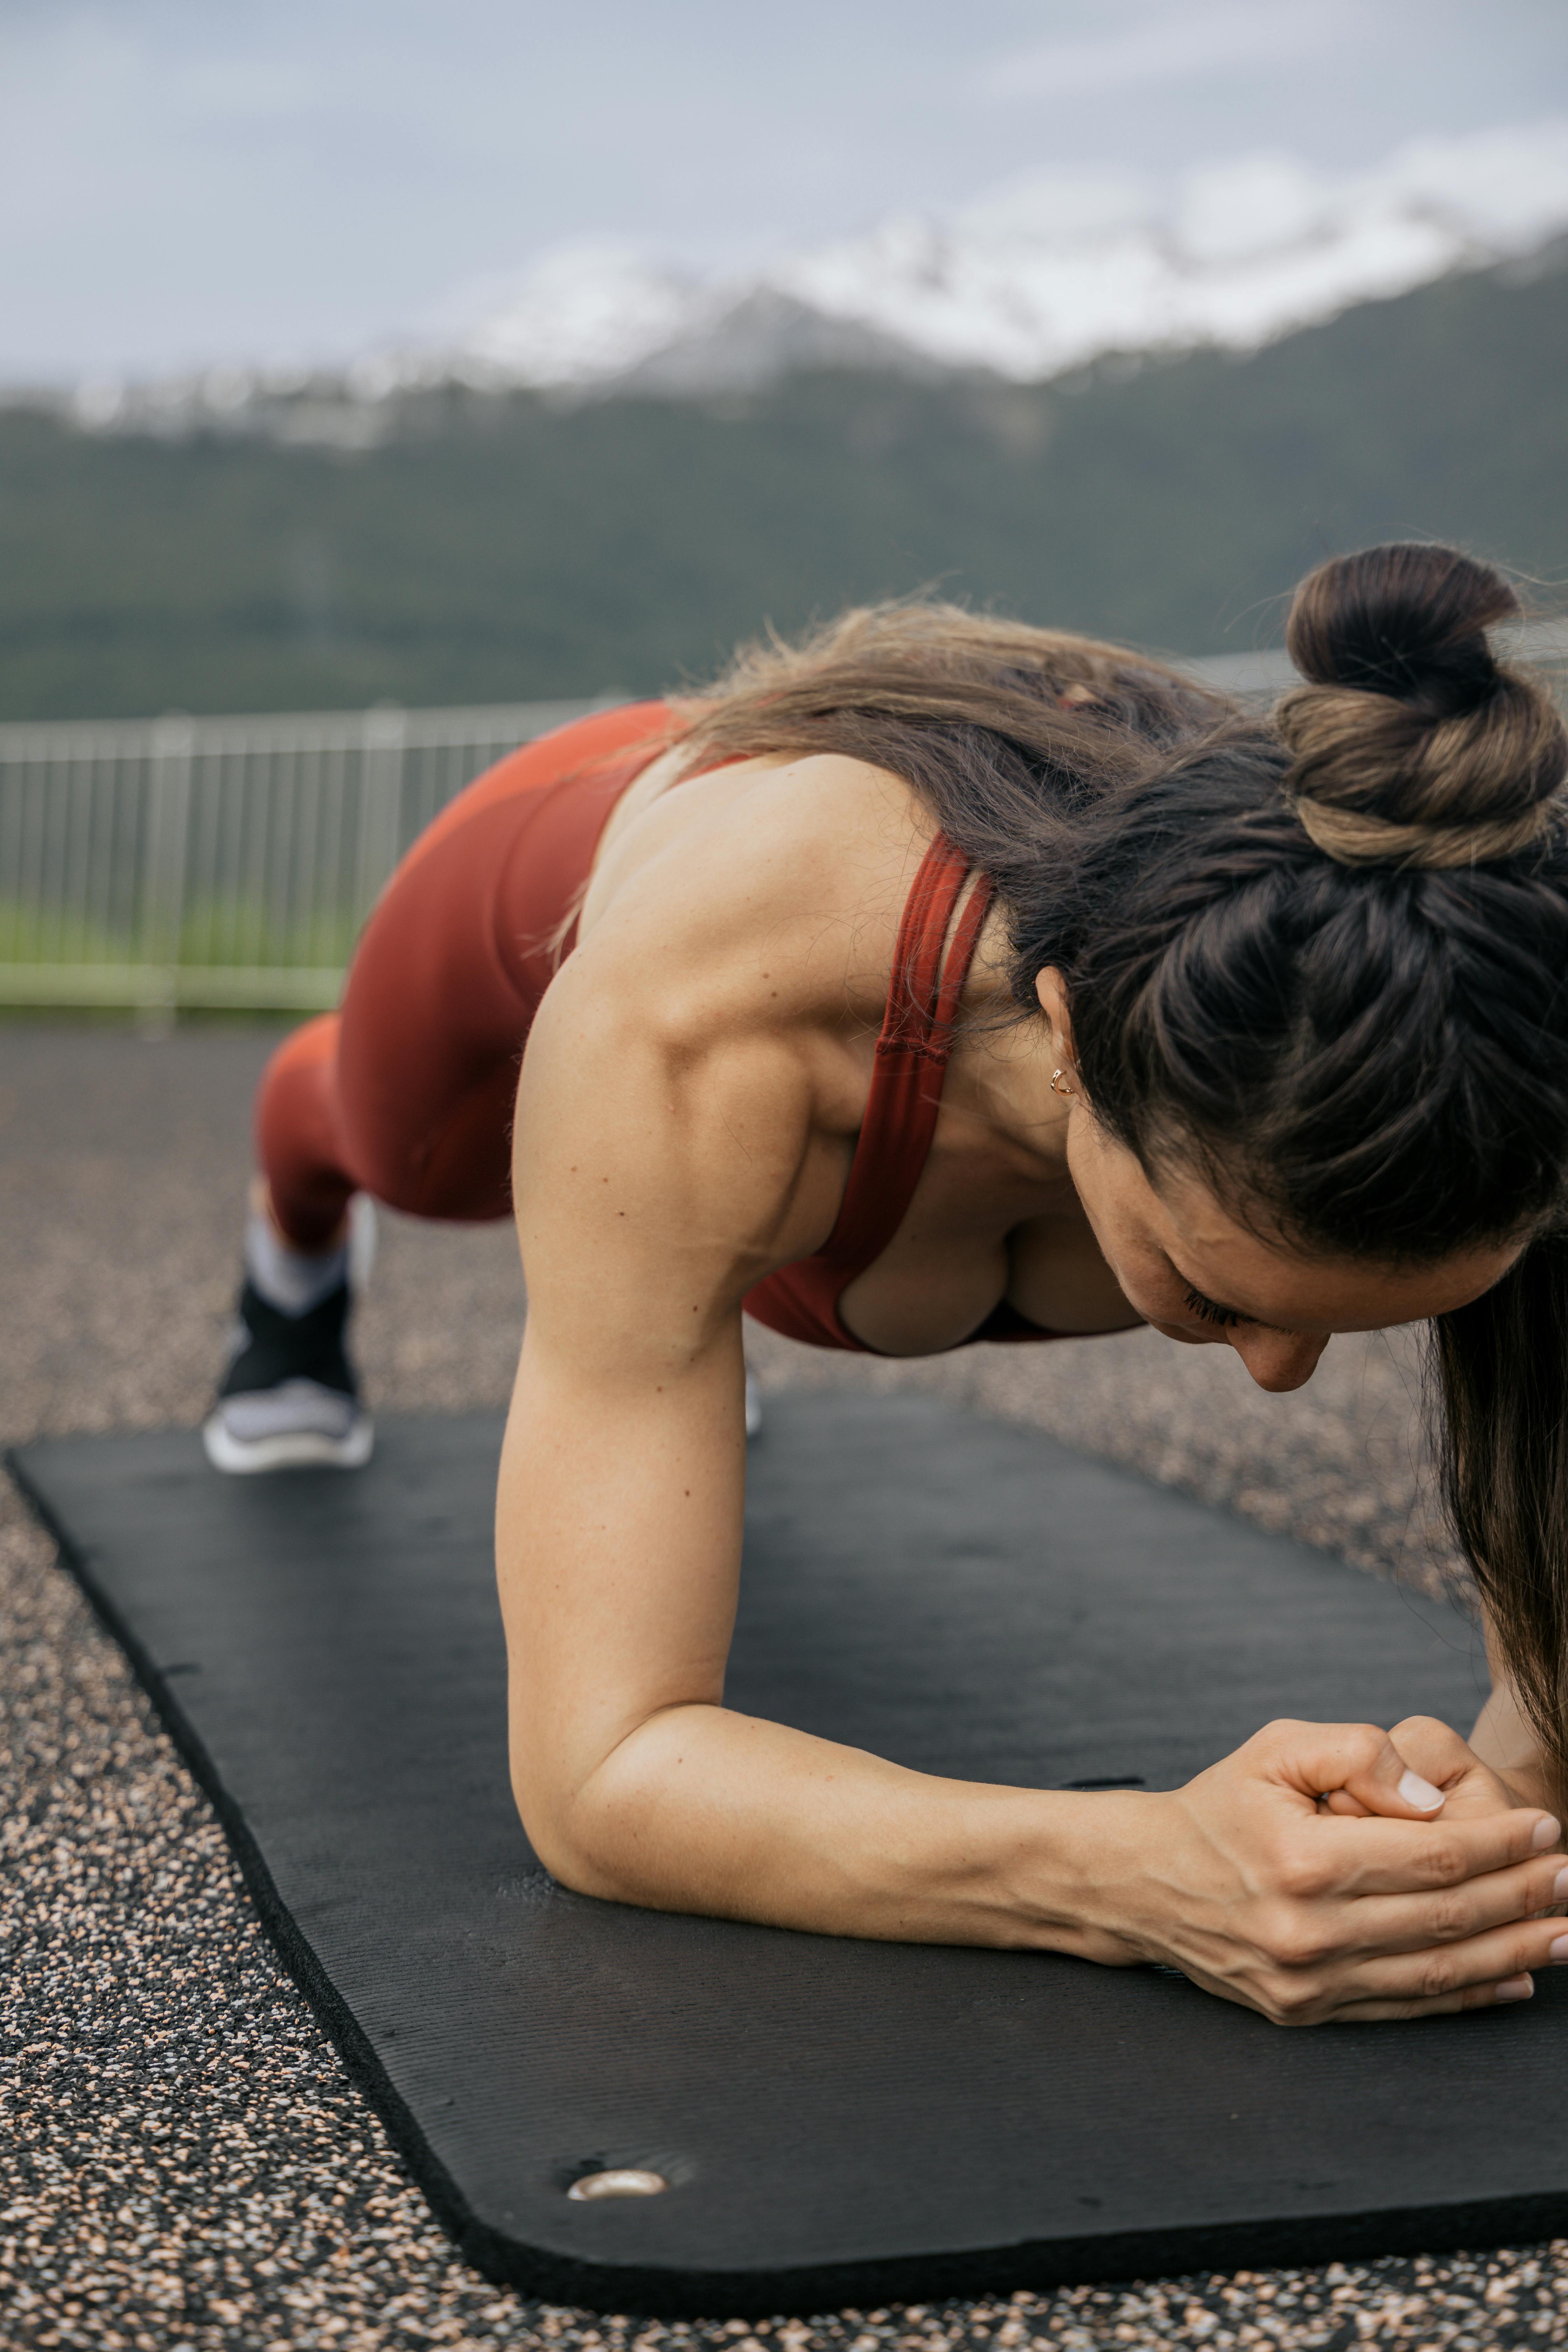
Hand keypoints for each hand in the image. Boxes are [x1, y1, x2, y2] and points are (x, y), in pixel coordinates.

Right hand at [1086, 1719, 1565, 2024]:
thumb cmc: (1220, 1804)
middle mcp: (1308, 1932)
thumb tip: (1431, 1801)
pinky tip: (1515, 1977)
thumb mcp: (1274, 1748)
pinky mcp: (1305, 2013)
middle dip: (1522, 1897)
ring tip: (1563, 1930)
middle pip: (1446, 1918)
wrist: (1145, 1880)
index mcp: (1303, 1862)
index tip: (1544, 1829)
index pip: (1432, 1857)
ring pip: (1435, 1972)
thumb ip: (1356, 1754)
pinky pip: (1404, 2008)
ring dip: (1511, 1951)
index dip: (1499, 1844)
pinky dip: (1467, 1996)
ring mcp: (1307, 1982)